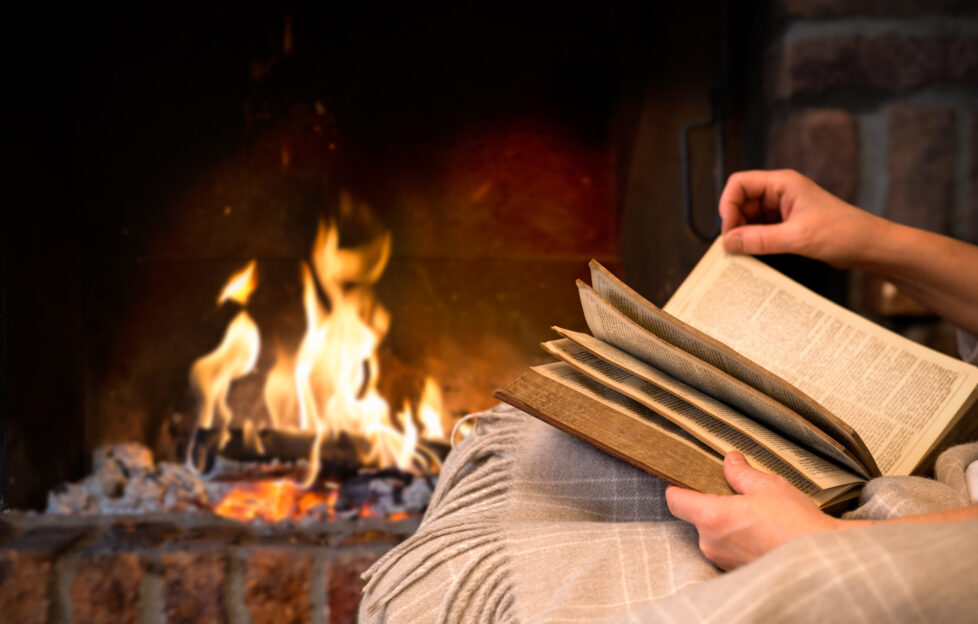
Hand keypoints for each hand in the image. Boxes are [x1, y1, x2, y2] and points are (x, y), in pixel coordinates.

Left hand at [665, 452, 842, 569]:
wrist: (821, 560)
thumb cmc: (796, 523)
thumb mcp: (768, 486)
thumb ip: (742, 473)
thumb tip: (730, 461)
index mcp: (712, 517)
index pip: (675, 501)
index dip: (678, 488)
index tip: (685, 481)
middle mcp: (711, 543)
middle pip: (695, 517)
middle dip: (711, 505)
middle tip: (736, 496)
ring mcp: (722, 560)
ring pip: (712, 535)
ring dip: (726, 524)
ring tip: (755, 516)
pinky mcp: (735, 571)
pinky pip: (727, 550)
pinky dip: (737, 540)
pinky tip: (760, 533)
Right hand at [719, 170, 887, 267]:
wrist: (869, 246)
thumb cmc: (842, 233)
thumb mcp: (797, 237)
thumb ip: (759, 239)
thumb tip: (727, 242)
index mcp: (783, 183)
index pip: (739, 184)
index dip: (728, 205)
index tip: (728, 231)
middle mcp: (780, 192)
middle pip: (741, 201)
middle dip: (733, 222)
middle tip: (734, 247)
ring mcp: (783, 208)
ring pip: (748, 217)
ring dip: (743, 233)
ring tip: (743, 253)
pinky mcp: (786, 224)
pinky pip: (760, 229)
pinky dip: (753, 241)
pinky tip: (754, 254)